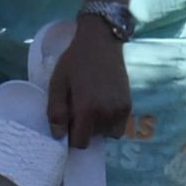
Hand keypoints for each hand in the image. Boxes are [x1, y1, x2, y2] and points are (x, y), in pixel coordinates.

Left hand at [46, 17, 132, 147]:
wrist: (101, 43)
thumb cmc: (74, 62)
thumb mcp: (57, 84)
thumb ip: (56, 111)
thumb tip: (58, 136)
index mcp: (88, 110)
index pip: (80, 142)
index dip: (71, 136)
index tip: (67, 124)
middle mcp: (107, 114)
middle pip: (93, 137)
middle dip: (83, 129)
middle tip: (77, 108)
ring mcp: (121, 110)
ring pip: (107, 133)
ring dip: (97, 126)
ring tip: (90, 106)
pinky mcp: (129, 105)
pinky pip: (119, 126)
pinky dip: (110, 121)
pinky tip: (102, 104)